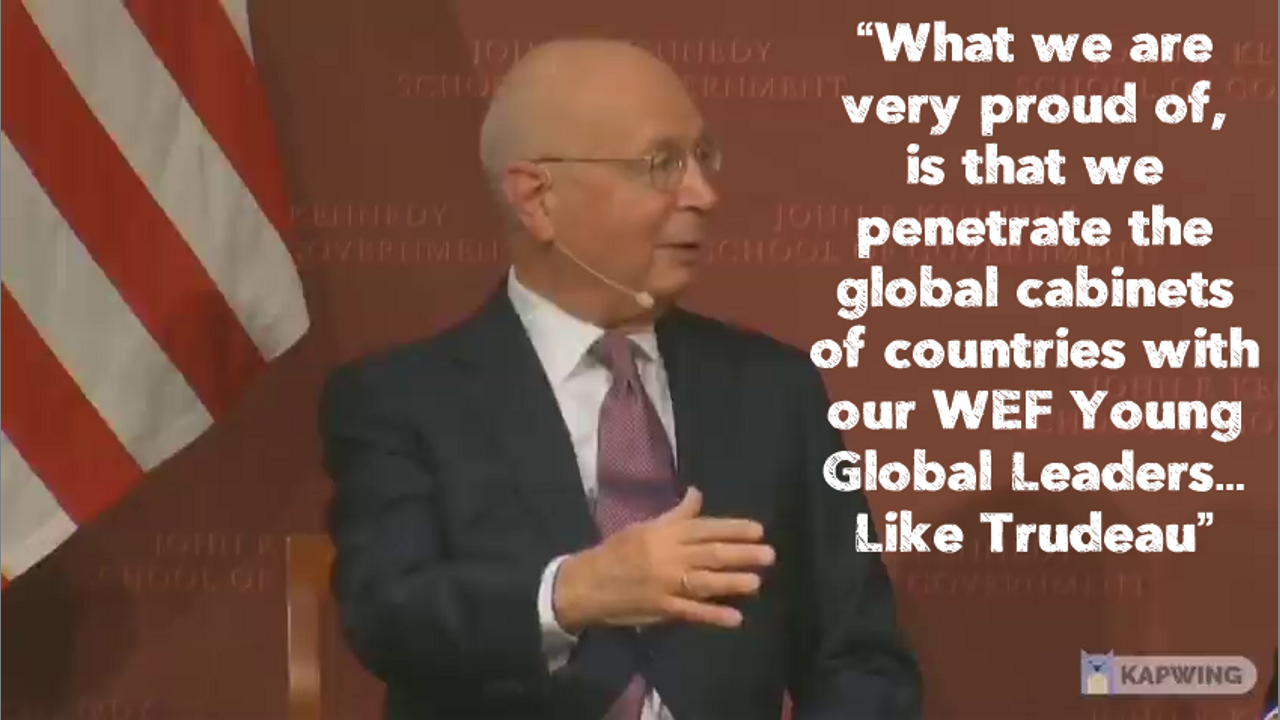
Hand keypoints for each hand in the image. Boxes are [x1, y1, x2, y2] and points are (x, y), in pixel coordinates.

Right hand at [552, 488, 773, 631]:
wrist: (587, 583)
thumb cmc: (618, 551)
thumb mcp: (645, 526)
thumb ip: (675, 515)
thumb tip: (697, 494)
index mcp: (665, 533)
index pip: (705, 528)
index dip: (733, 528)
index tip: (758, 530)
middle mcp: (669, 556)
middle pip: (711, 554)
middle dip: (742, 554)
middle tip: (769, 554)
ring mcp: (666, 584)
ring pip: (705, 582)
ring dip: (732, 582)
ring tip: (757, 582)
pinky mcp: (662, 608)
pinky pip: (691, 612)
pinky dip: (713, 615)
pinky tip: (735, 618)